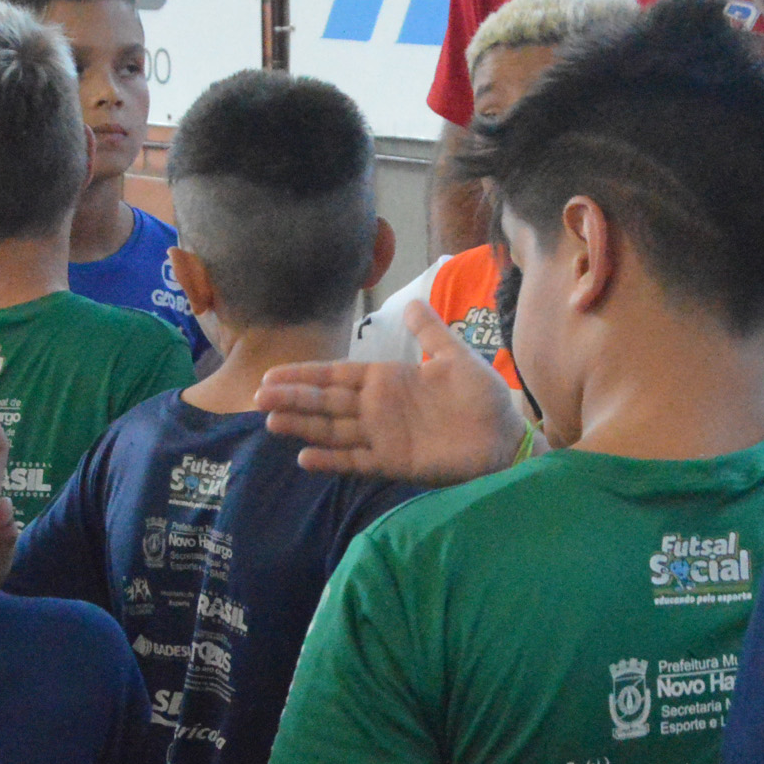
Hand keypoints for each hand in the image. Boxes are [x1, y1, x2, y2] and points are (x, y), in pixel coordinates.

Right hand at [256, 302, 529, 483]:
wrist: (505, 437)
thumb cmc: (481, 397)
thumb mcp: (454, 356)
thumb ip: (429, 331)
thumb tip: (409, 301)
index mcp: (387, 380)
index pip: (337, 375)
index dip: (305, 375)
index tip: (273, 374)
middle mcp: (378, 408)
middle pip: (327, 402)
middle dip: (294, 398)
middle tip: (258, 397)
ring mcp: (383, 437)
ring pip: (334, 430)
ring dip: (304, 426)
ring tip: (272, 422)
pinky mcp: (394, 462)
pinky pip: (356, 461)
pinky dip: (332, 461)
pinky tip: (305, 458)